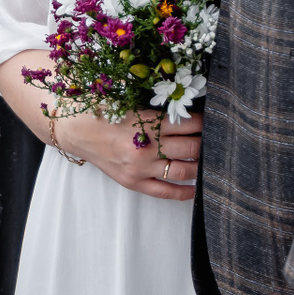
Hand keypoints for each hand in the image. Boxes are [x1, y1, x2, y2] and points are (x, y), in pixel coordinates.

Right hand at [55, 111, 200, 201]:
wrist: (75, 130)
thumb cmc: (102, 111)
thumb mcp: (133, 102)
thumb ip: (159, 110)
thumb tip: (187, 113)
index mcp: (148, 122)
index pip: (190, 123)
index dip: (206, 122)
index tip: (214, 121)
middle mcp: (148, 146)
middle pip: (191, 147)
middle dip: (207, 144)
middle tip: (218, 141)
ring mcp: (141, 168)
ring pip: (183, 170)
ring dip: (200, 166)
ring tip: (211, 162)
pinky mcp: (133, 182)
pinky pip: (165, 192)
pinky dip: (184, 192)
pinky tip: (196, 188)